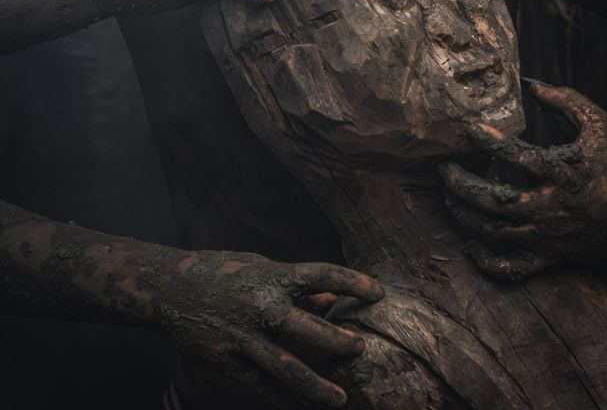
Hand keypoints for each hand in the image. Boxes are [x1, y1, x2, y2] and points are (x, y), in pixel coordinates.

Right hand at [155, 250, 382, 406]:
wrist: (169, 289)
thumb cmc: (220, 272)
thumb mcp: (259, 268)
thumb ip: (295, 288)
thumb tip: (329, 301)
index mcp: (273, 276)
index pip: (323, 276)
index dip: (353, 283)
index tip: (378, 293)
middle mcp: (263, 307)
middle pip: (312, 329)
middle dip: (340, 343)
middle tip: (360, 350)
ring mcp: (245, 337)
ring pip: (289, 368)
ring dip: (318, 386)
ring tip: (340, 399)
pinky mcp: (229, 361)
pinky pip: (263, 386)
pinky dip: (285, 399)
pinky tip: (302, 406)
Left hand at [440, 81, 606, 280]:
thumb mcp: (600, 125)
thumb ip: (565, 100)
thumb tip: (530, 83)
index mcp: (564, 174)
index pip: (517, 156)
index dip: (489, 141)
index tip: (468, 129)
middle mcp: (552, 208)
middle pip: (493, 199)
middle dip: (461, 184)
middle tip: (444, 168)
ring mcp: (549, 237)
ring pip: (494, 233)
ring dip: (464, 216)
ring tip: (448, 196)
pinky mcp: (551, 258)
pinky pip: (511, 268)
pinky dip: (486, 259)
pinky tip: (471, 241)